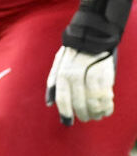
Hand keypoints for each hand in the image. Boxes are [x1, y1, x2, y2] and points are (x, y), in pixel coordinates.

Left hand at [45, 0, 133, 124]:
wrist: (93, 34)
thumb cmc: (74, 52)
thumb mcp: (59, 63)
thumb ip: (52, 82)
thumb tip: (48, 103)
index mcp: (61, 72)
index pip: (62, 97)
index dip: (65, 111)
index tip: (68, 121)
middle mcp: (74, 74)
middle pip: (78, 102)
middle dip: (82, 113)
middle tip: (86, 118)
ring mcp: (89, 74)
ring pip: (92, 101)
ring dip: (95, 112)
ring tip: (97, 116)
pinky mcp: (105, 73)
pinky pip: (106, 95)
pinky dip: (106, 105)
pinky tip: (107, 109)